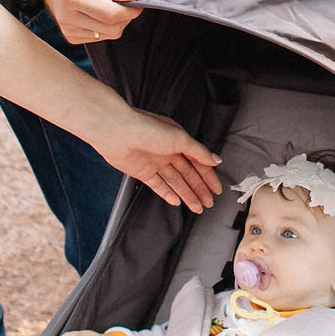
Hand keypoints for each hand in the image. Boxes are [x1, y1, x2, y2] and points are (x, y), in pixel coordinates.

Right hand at [35, 0, 143, 43]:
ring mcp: (67, 29)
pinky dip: (105, 26)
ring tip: (106, 1)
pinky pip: (99, 37)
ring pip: (107, 35)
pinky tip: (97, 11)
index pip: (110, 14)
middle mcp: (67, 17)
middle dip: (125, 16)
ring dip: (115, 21)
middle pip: (112, 29)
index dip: (130, 10)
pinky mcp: (70, 36)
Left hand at [85, 108, 221, 210]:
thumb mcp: (180, 138)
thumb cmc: (147, 128)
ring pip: (175, 182)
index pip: (198, 162)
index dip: (208, 176)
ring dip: (187, 194)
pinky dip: (167, 193)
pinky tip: (176, 201)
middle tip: (209, 203)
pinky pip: (158, 185)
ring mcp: (155, 162)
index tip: (216, 189)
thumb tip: (216, 159)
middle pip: (188, 174)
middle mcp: (168, 151)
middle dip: (199, 189)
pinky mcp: (142, 172)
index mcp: (179, 141)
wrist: (117, 132)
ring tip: (197, 207)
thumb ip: (199, 152)